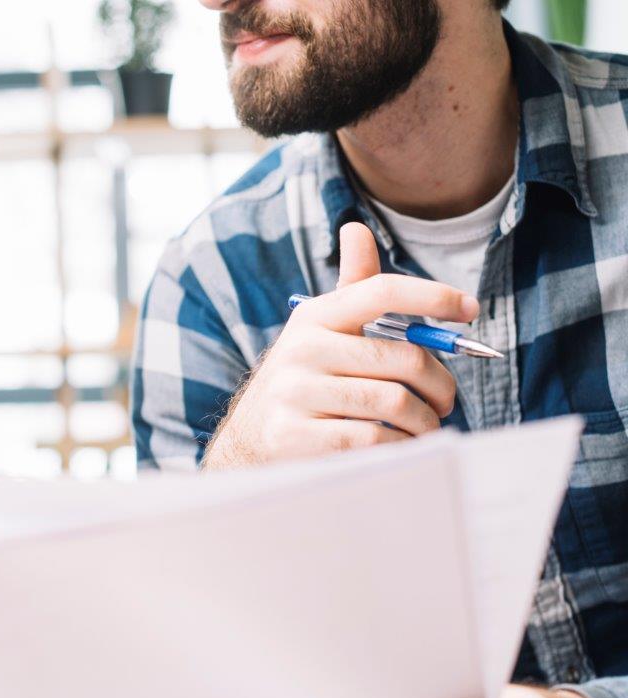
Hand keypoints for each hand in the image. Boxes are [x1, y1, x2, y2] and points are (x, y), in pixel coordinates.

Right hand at [204, 223, 477, 469]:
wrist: (250, 436)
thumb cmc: (306, 378)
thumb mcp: (322, 331)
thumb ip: (352, 289)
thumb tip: (355, 229)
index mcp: (315, 317)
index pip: (381, 292)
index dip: (433, 295)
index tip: (470, 308)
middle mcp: (302, 350)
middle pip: (403, 358)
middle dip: (441, 385)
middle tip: (447, 401)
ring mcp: (296, 394)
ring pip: (395, 402)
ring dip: (425, 420)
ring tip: (426, 425)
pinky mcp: (296, 437)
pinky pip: (374, 438)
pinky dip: (401, 445)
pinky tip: (402, 444)